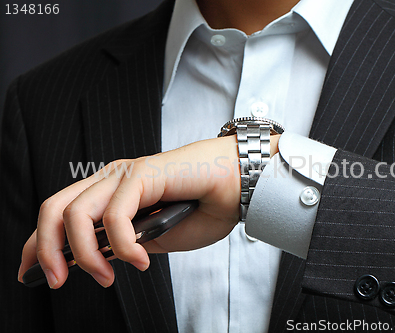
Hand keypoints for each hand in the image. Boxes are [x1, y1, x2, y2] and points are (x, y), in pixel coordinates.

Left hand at [18, 135, 277, 288]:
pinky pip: (116, 215)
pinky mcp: (143, 174)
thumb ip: (128, 243)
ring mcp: (126, 174)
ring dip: (85, 254)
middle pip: (55, 209)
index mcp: (112, 192)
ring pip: (76, 213)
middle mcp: (113, 179)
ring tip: (108, 275)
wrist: (238, 186)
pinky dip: (123, 244)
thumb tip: (102, 256)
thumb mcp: (157, 239)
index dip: (39, 242)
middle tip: (57, 280)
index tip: (31, 270)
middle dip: (45, 249)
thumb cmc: (204, 207)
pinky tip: (139, 260)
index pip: (61, 213)